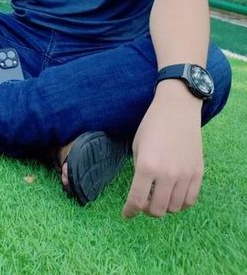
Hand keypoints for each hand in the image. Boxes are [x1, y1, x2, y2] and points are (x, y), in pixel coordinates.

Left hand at [122, 85, 203, 218]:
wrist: (177, 109)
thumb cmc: (152, 124)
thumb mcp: (137, 146)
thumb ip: (139, 170)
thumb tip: (142, 191)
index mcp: (147, 166)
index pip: (137, 199)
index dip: (130, 211)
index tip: (127, 214)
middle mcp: (167, 174)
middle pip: (156, 209)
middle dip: (146, 210)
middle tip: (143, 203)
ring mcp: (185, 175)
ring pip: (174, 208)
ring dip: (164, 207)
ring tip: (159, 196)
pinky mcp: (198, 174)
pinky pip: (190, 201)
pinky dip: (180, 204)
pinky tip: (174, 196)